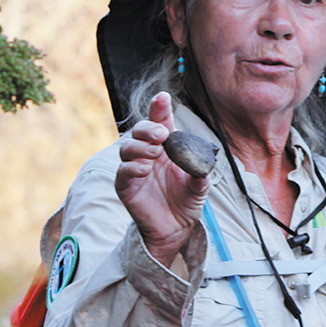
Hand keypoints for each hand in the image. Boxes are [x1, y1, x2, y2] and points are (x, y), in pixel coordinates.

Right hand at [115, 92, 208, 267]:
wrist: (176, 229)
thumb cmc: (186, 202)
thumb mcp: (200, 187)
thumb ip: (200, 173)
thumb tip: (202, 163)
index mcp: (167, 147)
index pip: (160, 122)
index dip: (159, 108)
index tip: (163, 97)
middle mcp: (149, 154)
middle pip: (139, 130)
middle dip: (149, 128)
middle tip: (162, 135)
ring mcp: (135, 169)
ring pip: (127, 147)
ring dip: (140, 146)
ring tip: (155, 153)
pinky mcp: (126, 186)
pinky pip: (123, 172)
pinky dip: (133, 167)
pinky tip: (145, 169)